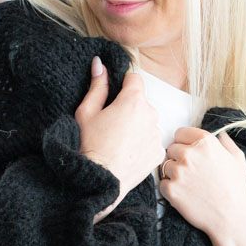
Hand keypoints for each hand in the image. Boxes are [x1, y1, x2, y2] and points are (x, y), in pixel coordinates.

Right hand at [75, 57, 164, 222]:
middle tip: (111, 125)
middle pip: (142, 102)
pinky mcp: (158, 152)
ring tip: (118, 141)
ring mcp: (157, 134)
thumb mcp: (86, 112)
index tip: (115, 96)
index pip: (135, 78)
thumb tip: (100, 64)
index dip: (123, 84)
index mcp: (133, 101)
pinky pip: (151, 140)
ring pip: (148, 122)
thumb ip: (97, 85)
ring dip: (137, 126)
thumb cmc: (89, 146)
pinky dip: (142, 143)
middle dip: (129, 108)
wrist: (99, 181)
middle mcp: (150, 115)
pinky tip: (127, 152)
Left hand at [158, 126, 245, 245]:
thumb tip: (220, 134)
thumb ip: (226, 143)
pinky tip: (185, 196)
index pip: (179, 133)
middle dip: (178, 159)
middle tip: (192, 174)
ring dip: (174, 175)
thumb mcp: (237, 159)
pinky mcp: (171, 190)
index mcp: (205, 142)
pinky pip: (162, 184)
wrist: (232, 218)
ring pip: (165, 167)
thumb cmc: (237, 188)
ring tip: (191, 186)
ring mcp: (178, 172)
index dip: (183, 143)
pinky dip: (170, 190)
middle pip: (171, 149)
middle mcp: (189, 154)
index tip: (189, 153)